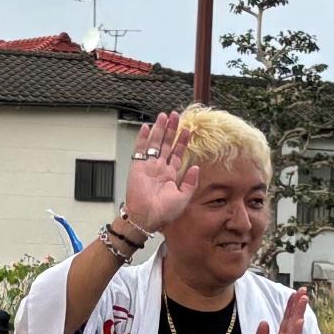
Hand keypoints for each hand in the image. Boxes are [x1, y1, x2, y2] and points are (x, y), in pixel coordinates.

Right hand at [122, 110, 199, 233]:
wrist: (147, 217)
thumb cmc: (164, 212)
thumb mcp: (184, 197)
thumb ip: (190, 182)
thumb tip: (196, 167)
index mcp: (170, 175)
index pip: (177, 153)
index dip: (182, 141)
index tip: (188, 130)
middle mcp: (159, 168)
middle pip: (166, 144)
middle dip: (171, 130)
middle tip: (175, 116)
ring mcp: (148, 167)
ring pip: (154, 143)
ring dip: (159, 130)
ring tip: (164, 116)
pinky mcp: (137, 167)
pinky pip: (139, 150)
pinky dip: (142, 138)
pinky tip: (146, 127)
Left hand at [251, 288, 309, 333]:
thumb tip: (264, 322)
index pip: (286, 320)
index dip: (290, 307)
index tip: (294, 294)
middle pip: (293, 321)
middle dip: (297, 306)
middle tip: (303, 291)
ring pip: (296, 329)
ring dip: (299, 314)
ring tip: (303, 300)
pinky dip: (296, 332)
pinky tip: (298, 321)